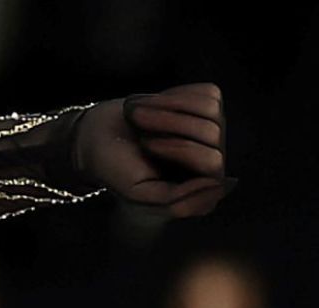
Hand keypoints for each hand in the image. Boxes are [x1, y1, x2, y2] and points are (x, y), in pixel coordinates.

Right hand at [73, 83, 234, 216]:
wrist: (99, 136)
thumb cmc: (118, 168)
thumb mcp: (141, 194)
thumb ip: (179, 201)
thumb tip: (218, 185)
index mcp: (198, 188)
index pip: (212, 162)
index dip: (180, 149)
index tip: (146, 146)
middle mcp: (212, 160)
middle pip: (213, 133)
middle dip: (171, 126)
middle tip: (141, 129)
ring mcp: (213, 132)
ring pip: (210, 110)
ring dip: (168, 108)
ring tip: (141, 116)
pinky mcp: (206, 108)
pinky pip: (207, 94)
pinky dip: (175, 96)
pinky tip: (155, 107)